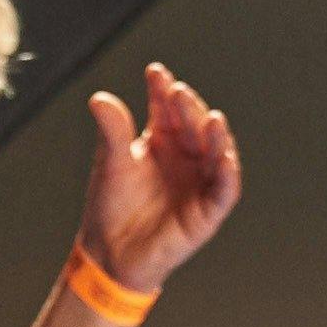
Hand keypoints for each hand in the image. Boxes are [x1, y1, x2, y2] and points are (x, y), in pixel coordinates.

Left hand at [78, 62, 241, 294]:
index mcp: (162, 139)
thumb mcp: (111, 162)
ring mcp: (199, 181)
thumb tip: (99, 98)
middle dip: (189, 108)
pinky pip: (224, 190)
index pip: (167, 108)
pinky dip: (227, 173)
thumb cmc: (112, 207)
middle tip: (177, 92)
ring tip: (210, 118)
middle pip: (194, 125)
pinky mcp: (207, 211)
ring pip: (216, 152)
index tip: (155, 73)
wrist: (109, 254)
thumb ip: (112, 130)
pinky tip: (223, 156)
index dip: (163, 90)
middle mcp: (186, 156)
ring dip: (216, 135)